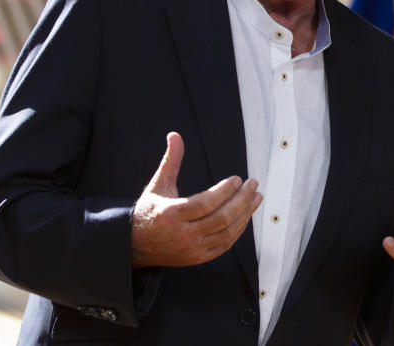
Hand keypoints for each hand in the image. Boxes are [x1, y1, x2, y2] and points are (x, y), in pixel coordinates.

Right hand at [131, 132, 261, 268]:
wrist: (137, 246)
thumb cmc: (149, 212)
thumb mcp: (158, 185)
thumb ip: (171, 161)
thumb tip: (175, 135)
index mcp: (171, 214)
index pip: (205, 203)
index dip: (224, 191)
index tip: (237, 179)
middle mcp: (183, 234)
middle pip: (221, 218)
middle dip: (242, 200)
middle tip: (253, 184)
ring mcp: (192, 249)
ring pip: (226, 232)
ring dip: (245, 214)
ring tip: (256, 197)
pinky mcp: (198, 258)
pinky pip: (224, 244)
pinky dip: (238, 230)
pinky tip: (246, 215)